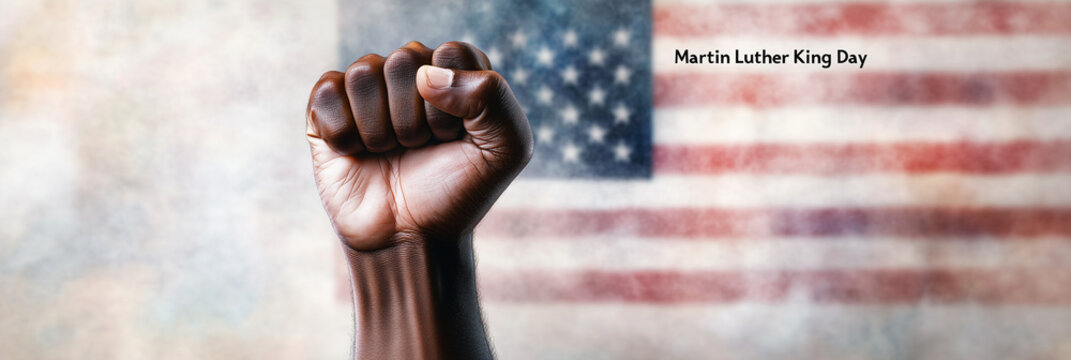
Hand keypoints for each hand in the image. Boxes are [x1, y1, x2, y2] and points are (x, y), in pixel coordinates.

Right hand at [305, 41, 532, 250]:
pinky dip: (344, 132)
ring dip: (380, 129)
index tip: (455, 137)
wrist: (410, 238)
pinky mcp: (327, 108)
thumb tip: (427, 74)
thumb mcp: (506, 149)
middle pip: (404, 61)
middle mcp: (412, 72)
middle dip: (415, 120)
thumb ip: (493, 97)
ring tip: (390, 152)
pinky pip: (328, 91)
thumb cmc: (458, 192)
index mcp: (456, 71)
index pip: (450, 54)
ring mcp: (368, 88)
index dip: (454, 103)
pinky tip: (357, 152)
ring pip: (363, 74)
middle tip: (420, 148)